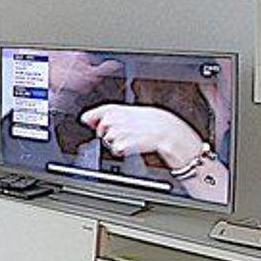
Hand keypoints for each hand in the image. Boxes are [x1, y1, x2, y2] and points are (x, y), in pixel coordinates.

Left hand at [79, 104, 207, 168]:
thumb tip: (87, 118)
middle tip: (126, 134)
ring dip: (117, 143)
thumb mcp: (135, 113)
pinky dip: (123, 151)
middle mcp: (119, 119)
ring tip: (133, 140)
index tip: (91, 121)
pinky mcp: (126, 144)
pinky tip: (133, 147)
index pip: (100, 111)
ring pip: (108, 141)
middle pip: (101, 129)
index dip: (94, 117)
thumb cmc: (158, 124)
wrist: (174, 135)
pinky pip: (116, 150)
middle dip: (109, 133)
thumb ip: (109, 114)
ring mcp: (121, 131)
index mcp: (122, 109)